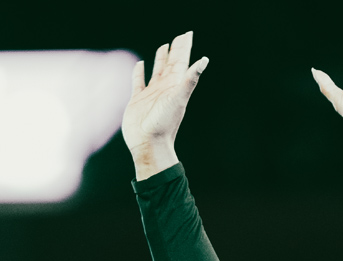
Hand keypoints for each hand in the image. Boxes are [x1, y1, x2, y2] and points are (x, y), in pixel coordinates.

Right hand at [122, 31, 207, 179]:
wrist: (149, 144)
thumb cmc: (165, 123)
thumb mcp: (179, 98)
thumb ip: (191, 79)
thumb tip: (205, 60)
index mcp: (175, 86)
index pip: (181, 62)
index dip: (184, 48)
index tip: (187, 34)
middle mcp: (165, 88)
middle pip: (171, 64)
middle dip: (175, 50)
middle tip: (180, 37)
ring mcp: (152, 94)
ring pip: (157, 71)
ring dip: (160, 59)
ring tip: (164, 47)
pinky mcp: (138, 100)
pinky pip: (139, 82)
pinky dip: (139, 72)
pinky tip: (141, 64)